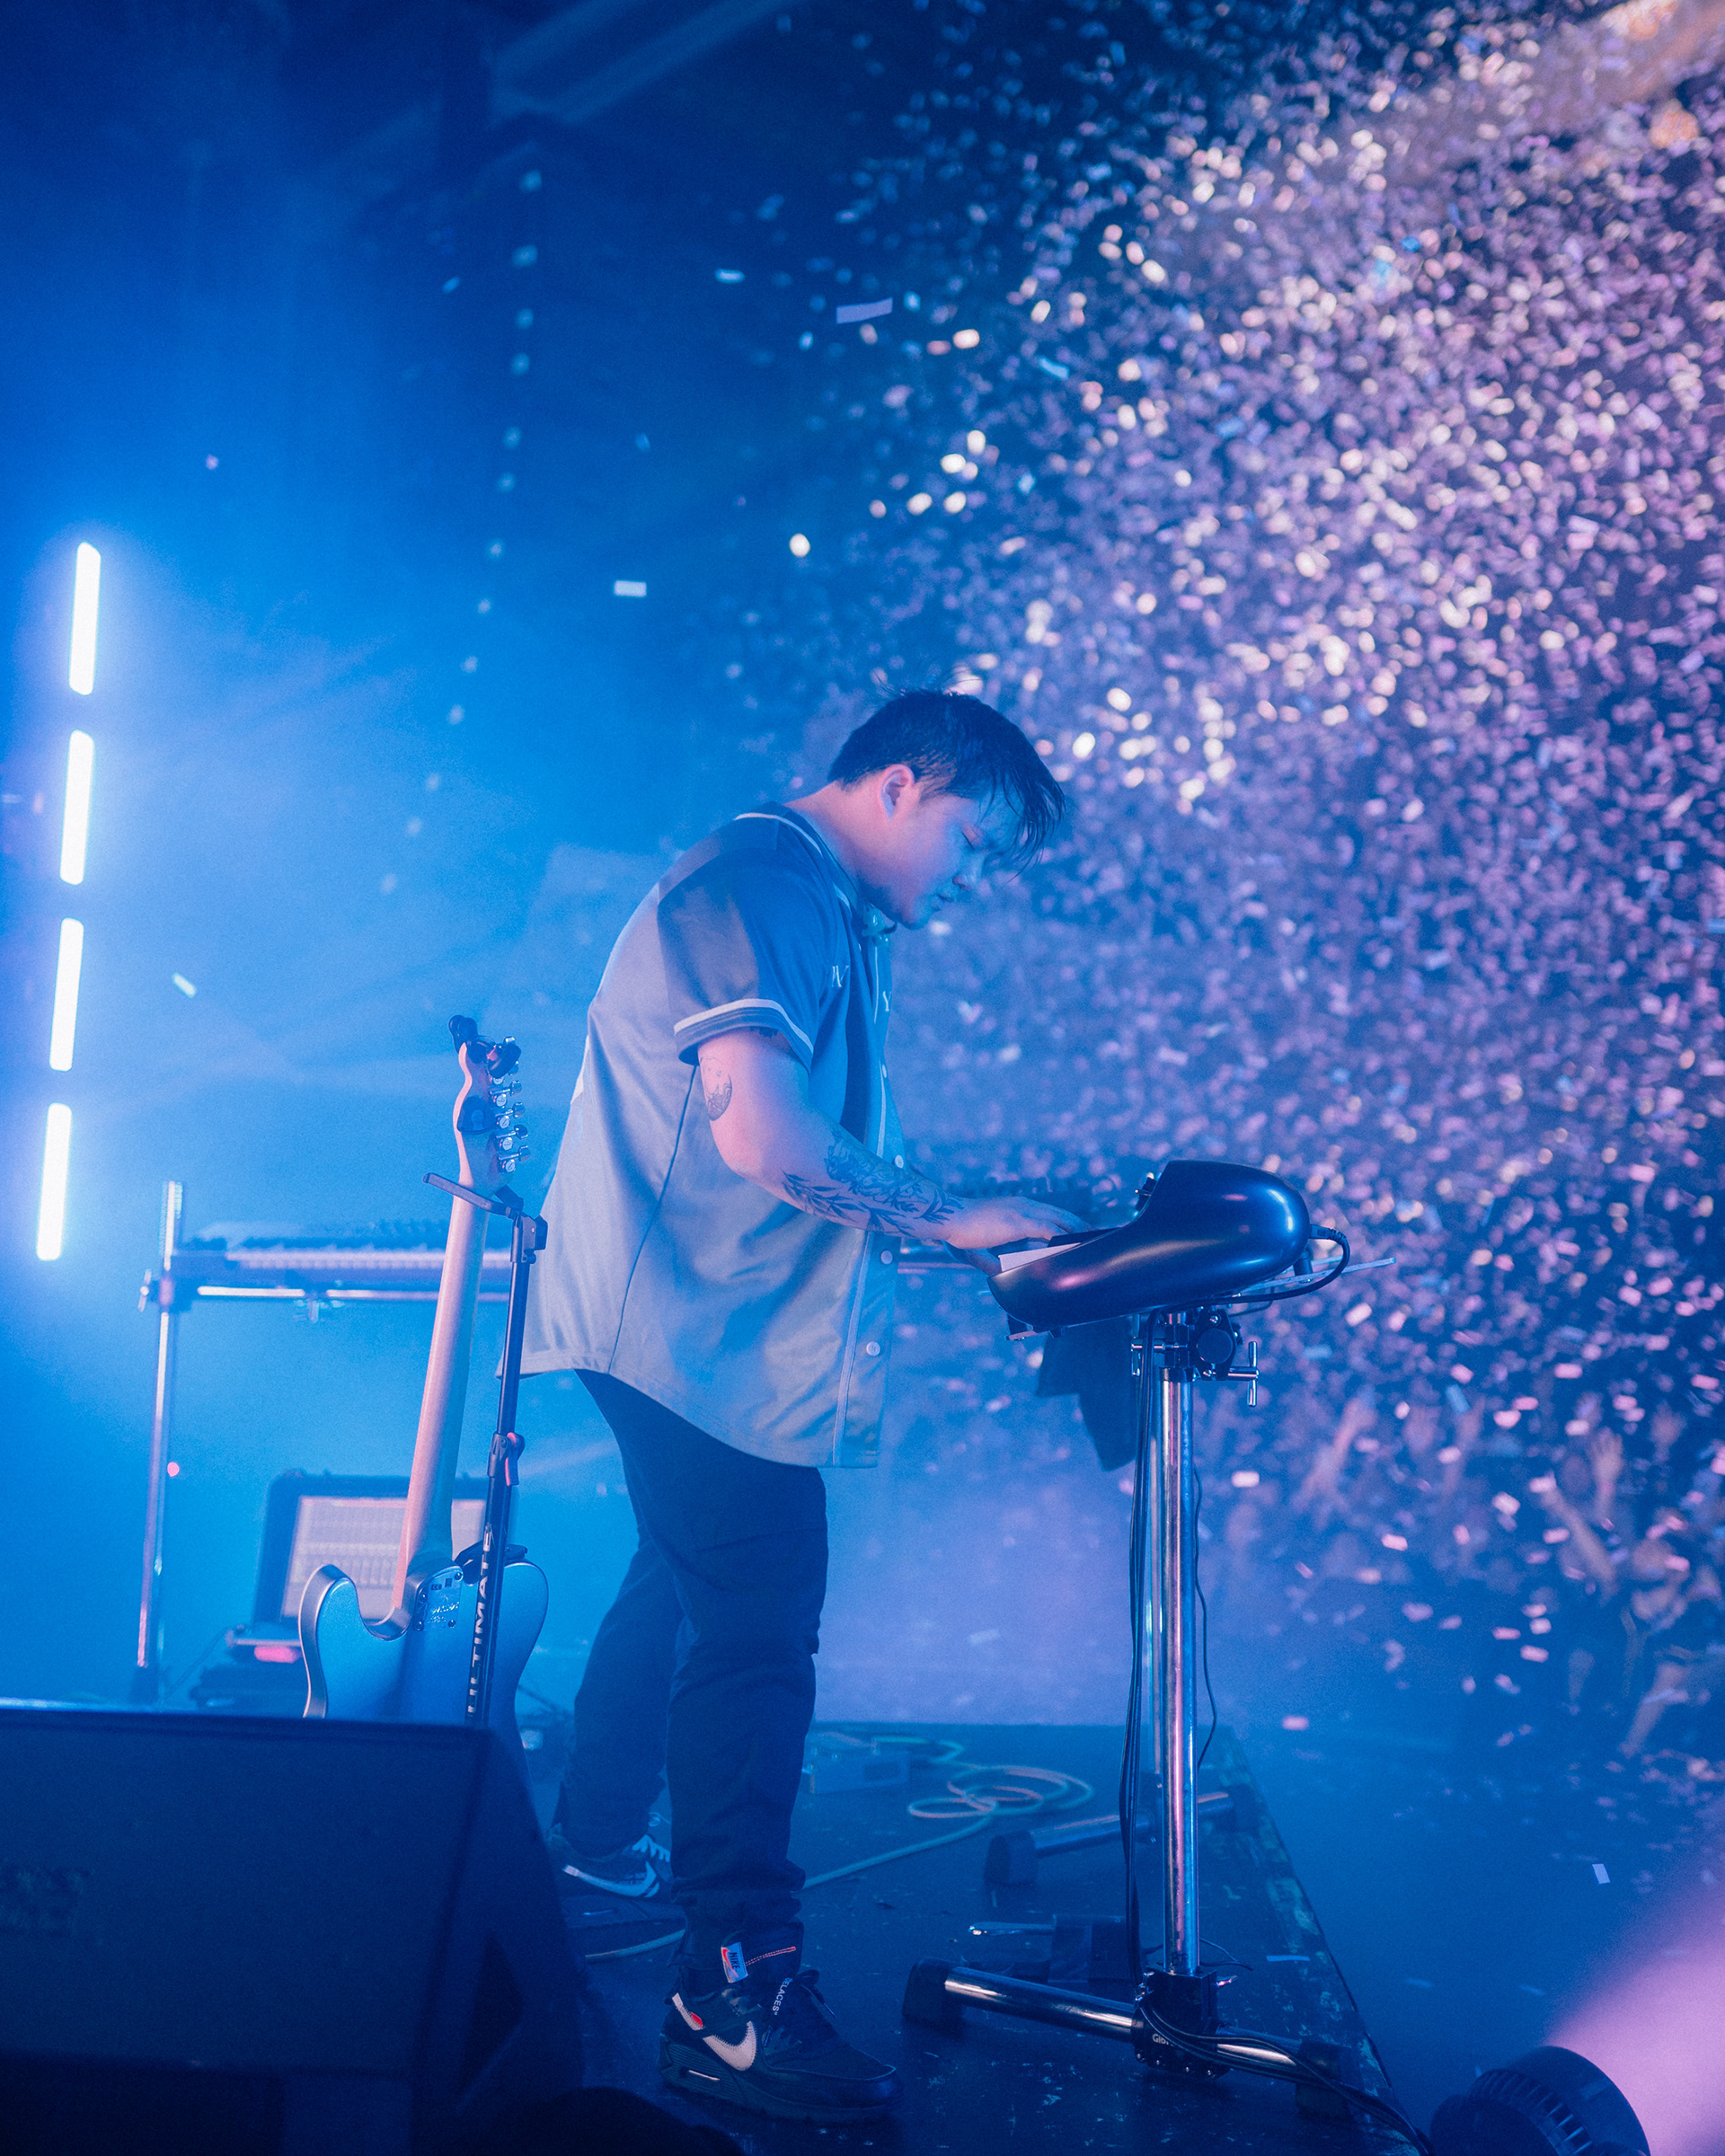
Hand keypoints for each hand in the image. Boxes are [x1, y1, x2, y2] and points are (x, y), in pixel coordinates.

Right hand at [939, 1196, 1090, 1251]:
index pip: (1045, 1213)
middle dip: (1077, 1223)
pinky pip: (1050, 1229)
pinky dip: (1065, 1236)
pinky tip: (1076, 1244)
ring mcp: (1022, 1211)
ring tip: (1092, 1238)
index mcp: (1014, 1208)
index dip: (1063, 1221)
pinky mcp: (1020, 1221)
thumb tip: (1001, 1275)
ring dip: (1077, 1228)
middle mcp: (1022, 1205)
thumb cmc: (956, 1232)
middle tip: (1094, 1233)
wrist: (947, 1219)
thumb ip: (991, 1262)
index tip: (1076, 1231)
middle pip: (1058, 1213)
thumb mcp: (978, 1249)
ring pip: (1059, 1218)